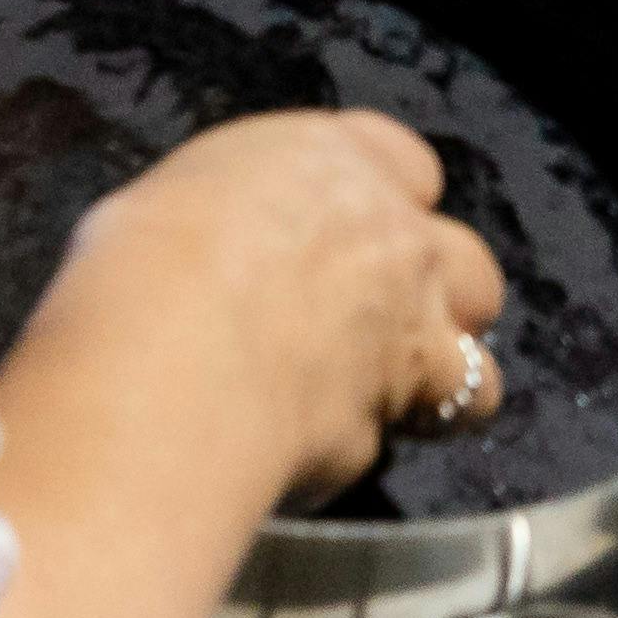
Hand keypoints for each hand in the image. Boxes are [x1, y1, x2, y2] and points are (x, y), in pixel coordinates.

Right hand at [11, 108, 502, 508]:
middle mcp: (395, 238)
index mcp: (334, 162)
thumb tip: (201, 250)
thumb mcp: (162, 205)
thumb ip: (220, 222)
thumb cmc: (139, 266)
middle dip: (438, 297)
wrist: (165, 361)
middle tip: (377, 328)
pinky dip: (379, 448)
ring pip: (477, 369)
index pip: (403, 162)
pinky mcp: (395, 419)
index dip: (386, 202)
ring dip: (439, 387)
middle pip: (466, 264)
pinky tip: (328, 455)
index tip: (351, 232)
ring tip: (380, 408)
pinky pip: (417, 437)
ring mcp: (412, 333)